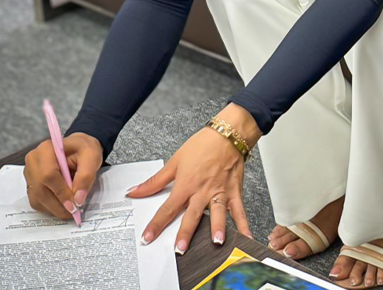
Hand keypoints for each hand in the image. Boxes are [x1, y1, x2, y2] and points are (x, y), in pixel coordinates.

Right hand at [24, 133, 102, 219]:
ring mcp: (30, 173)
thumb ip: (86, 176)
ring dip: (54, 208)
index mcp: (46, 149)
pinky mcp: (31, 183)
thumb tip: (78, 199)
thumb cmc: (84, 149)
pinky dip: (49, 207)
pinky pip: (36, 200)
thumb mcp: (92, 157)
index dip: (60, 192)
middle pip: (40, 188)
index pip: (48, 175)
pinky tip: (62, 206)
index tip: (74, 205)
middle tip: (74, 212)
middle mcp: (33, 161)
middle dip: (58, 204)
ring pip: (37, 197)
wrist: (78, 148)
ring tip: (70, 211)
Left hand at [129, 105, 256, 253]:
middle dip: (186, 233)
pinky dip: (243, 224)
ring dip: (218, 229)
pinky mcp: (234, 192)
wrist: (228, 134)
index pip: (168, 208)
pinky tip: (246, 236)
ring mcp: (220, 193)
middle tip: (180, 249)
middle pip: (193, 215)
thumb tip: (136, 191)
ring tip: (217, 242)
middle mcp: (203, 191)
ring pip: (218, 214)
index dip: (156, 224)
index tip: (148, 237)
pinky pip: (239, 211)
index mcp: (186, 184)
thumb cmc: (203, 145)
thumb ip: (155, 181)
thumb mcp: (174, 161)